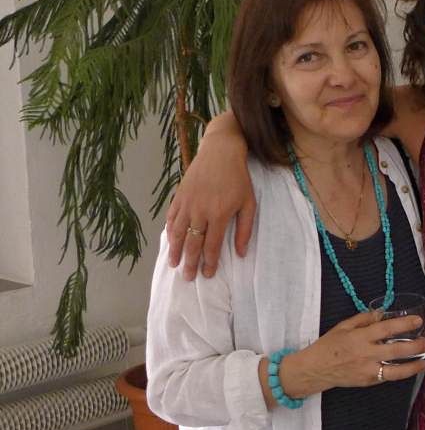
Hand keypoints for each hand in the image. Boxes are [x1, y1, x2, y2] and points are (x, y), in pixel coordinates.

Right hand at [165, 117, 253, 279]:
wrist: (221, 152)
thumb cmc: (238, 179)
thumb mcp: (249, 204)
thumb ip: (245, 230)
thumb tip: (241, 254)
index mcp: (219, 215)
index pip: (212, 245)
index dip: (209, 262)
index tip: (207, 274)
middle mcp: (200, 211)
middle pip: (192, 242)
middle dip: (190, 262)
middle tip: (188, 277)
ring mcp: (187, 203)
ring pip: (177, 232)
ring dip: (175, 250)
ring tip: (173, 264)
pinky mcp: (179, 195)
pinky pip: (171, 217)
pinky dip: (169, 231)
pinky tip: (170, 241)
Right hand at [282, 310, 424, 394]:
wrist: (316, 369)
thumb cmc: (329, 345)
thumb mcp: (344, 326)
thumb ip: (364, 319)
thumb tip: (382, 312)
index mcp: (360, 337)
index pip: (386, 329)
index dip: (404, 324)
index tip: (418, 320)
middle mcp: (366, 354)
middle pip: (396, 350)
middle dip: (416, 346)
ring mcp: (368, 370)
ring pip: (397, 370)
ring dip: (414, 365)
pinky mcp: (369, 381)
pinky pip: (388, 377)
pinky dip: (401, 372)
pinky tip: (412, 367)